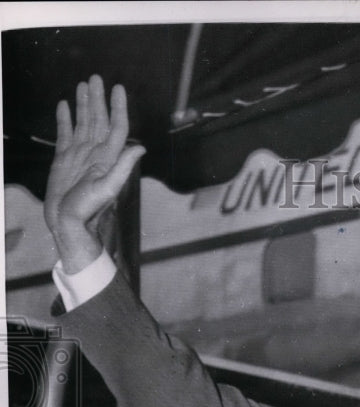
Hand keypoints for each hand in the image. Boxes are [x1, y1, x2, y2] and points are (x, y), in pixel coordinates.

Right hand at [43, 74, 145, 272]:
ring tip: (83, 85)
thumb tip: (141, 148)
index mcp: (107, 156)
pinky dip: (65, 118)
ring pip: (83, 122)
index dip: (118, 107)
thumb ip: (123, 167)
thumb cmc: (88, 209)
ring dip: (84, 104)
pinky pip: (65, 133)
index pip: (115, 126)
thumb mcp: (108, 188)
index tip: (118, 88)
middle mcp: (95, 152)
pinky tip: (65, 105)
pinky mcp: (64, 159)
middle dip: (98, 99)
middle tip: (97, 78)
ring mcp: (79, 154)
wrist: (67, 222)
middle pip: (98, 119)